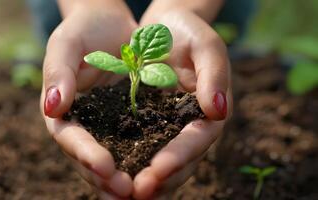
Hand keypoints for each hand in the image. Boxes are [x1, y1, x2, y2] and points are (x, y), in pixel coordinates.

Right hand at [40, 1, 136, 197]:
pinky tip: (159, 177)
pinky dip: (144, 163)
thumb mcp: (67, 44)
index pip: (70, 138)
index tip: (105, 166)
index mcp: (62, 110)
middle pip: (89, 160)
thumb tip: (53, 107)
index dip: (85, 154)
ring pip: (113, 161)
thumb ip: (58, 72)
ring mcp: (105, 127)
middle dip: (107, 178)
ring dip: (126, 180)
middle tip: (128, 192)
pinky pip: (135, 147)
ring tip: (145, 194)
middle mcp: (83, 125)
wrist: (109, 26)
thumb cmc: (84, 30)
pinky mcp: (128, 123)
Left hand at [133, 9, 232, 198]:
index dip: (179, 158)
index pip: (197, 141)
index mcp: (207, 111)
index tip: (156, 172)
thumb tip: (218, 111)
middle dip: (158, 180)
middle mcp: (189, 128)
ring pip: (159, 166)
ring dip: (142, 183)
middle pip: (179, 164)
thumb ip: (213, 74)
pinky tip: (109, 179)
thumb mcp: (204, 44)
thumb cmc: (186, 32)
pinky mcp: (145, 127)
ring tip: (119, 195)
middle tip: (134, 193)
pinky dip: (127, 167)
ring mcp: (167, 130)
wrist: (164, 28)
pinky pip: (138, 152)